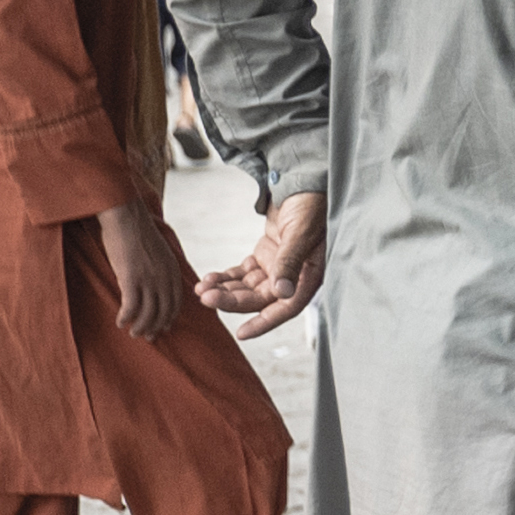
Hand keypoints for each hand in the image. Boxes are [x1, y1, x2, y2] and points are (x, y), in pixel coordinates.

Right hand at [96, 202, 187, 340]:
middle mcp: (164, 276)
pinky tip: (120, 322)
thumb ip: (161, 268)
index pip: (176, 301)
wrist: (125, 217)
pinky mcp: (131, 279)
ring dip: (141, 326)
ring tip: (133, 333)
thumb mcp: (159, 251)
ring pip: (148, 312)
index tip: (164, 327)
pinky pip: (131, 306)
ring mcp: (149, 278)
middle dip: (157, 326)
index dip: (170, 316)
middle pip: (164, 310)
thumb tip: (156, 283)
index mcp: (173, 269)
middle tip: (148, 337)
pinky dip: (126, 317)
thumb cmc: (137, 232)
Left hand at [198, 191, 326, 338]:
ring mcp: (279, 266)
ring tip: (202, 287)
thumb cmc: (312, 204)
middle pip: (260, 298)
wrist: (305, 181)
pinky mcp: (266, 255)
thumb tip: (283, 292)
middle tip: (207, 297)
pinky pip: (243, 273)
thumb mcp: (301, 232)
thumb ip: (291, 262)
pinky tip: (209, 278)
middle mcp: (295, 275)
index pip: (287, 306)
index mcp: (310, 274)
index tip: (242, 333)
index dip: (265, 322)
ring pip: (248, 287)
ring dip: (225, 289)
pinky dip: (226, 277)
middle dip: (232, 300)